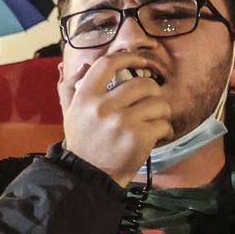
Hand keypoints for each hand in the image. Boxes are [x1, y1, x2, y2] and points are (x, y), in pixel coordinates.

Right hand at [59, 50, 171, 185]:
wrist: (87, 176)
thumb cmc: (82, 143)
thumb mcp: (70, 114)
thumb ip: (70, 88)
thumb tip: (78, 66)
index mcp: (85, 97)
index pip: (107, 64)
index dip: (129, 57)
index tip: (142, 61)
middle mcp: (102, 107)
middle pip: (143, 84)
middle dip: (153, 93)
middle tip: (150, 105)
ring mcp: (121, 122)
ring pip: (158, 103)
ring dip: (161, 114)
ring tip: (153, 123)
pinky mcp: (138, 138)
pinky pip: (163, 124)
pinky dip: (165, 131)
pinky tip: (156, 137)